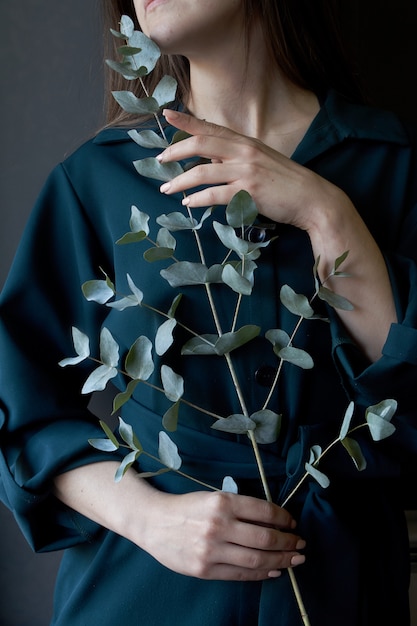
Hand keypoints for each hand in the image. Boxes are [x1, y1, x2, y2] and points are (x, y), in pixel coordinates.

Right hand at [139, 490, 305, 580]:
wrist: (153, 522)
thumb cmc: (187, 507)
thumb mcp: (213, 497)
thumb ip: (239, 508)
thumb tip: (273, 521)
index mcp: (222, 502)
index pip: (264, 511)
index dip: (284, 519)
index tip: (293, 523)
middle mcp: (219, 525)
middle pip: (264, 538)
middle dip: (288, 542)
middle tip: (301, 544)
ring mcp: (211, 550)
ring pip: (256, 559)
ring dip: (281, 560)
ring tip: (294, 559)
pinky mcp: (205, 569)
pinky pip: (240, 574)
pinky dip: (261, 574)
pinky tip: (273, 570)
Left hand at [157, 109, 337, 231]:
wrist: (313, 199)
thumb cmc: (287, 184)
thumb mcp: (262, 162)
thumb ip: (238, 160)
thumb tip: (213, 163)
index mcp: (246, 142)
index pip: (212, 127)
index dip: (187, 120)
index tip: (166, 114)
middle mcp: (244, 152)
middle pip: (201, 144)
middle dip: (176, 150)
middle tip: (160, 160)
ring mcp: (246, 171)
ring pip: (203, 172)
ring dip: (180, 180)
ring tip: (167, 189)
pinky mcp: (248, 192)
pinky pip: (215, 194)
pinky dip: (198, 199)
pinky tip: (188, 203)